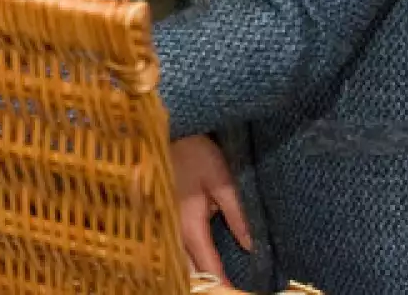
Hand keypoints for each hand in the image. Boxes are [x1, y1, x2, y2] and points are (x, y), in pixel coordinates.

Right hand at [171, 134, 251, 283]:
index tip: (235, 292)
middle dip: (204, 281)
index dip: (222, 283)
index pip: (208, 265)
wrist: (162, 129)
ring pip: (174, 258)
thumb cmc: (193, 151)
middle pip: (187, 268)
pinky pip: (166, 245)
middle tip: (224, 287)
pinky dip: (178, 257)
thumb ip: (237, 214)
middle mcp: (170, 229)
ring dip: (190, 271)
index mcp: (188, 224)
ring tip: (207, 279)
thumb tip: (250, 246)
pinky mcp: (156, 214)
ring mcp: (160, 222)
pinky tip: (187, 260)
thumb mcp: (222, 180)